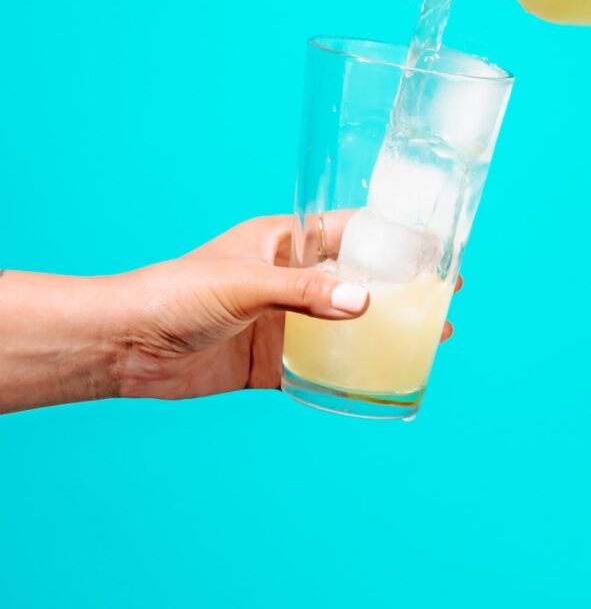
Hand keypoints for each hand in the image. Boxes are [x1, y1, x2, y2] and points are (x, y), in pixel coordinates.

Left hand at [117, 214, 458, 400]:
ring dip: (386, 331)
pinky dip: (350, 372)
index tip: (438, 249)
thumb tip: (366, 303)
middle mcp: (291, 278)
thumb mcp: (246, 283)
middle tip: (447, 299)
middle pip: (361, 279)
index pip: (353, 231)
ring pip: (348, 324)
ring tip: (432, 339)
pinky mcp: (270, 360)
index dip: (397, 238)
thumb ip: (305, 292)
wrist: (125, 345)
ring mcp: (283, 320)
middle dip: (404, 288)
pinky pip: (320, 365)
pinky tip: (381, 377)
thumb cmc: (176, 292)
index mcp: (286, 241)